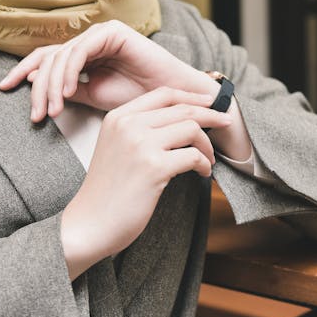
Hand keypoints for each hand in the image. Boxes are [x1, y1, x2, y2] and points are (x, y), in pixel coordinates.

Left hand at [0, 20, 213, 120]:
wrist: (170, 102)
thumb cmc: (137, 100)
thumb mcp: (93, 97)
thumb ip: (66, 88)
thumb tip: (35, 80)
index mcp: (84, 55)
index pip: (46, 58)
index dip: (23, 70)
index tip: (4, 87)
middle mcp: (90, 40)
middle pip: (50, 57)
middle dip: (38, 88)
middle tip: (36, 114)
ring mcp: (101, 33)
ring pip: (62, 55)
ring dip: (53, 85)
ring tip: (53, 110)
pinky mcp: (113, 32)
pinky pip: (81, 50)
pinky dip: (70, 71)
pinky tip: (69, 92)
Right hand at [59, 87, 229, 278]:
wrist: (89, 223)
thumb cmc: (106, 191)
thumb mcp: (116, 147)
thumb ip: (139, 129)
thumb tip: (183, 119)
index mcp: (119, 117)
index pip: (163, 94)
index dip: (191, 96)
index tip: (209, 102)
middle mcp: (128, 125)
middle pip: (182, 108)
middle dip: (210, 114)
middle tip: (226, 123)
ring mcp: (141, 145)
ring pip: (191, 128)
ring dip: (207, 144)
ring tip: (208, 159)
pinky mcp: (154, 168)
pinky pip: (193, 156)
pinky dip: (204, 163)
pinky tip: (202, 172)